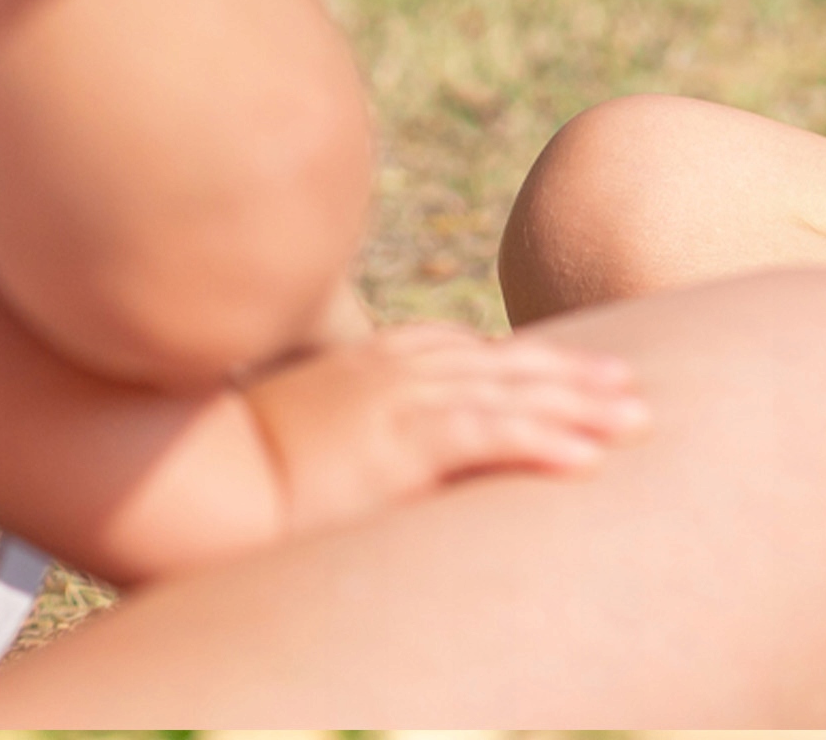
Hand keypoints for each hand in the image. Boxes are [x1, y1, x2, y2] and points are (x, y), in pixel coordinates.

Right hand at [242, 322, 649, 539]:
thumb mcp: (306, 425)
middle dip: (579, 378)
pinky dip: (543, 442)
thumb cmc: (234, 459)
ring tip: (636, 419)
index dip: (539, 364)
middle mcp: (403, 370)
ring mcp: (403, 400)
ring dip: (582, 407)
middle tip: (636, 389)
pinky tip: (587, 458)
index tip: (586, 372)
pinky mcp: (398, 442)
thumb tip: (370, 454)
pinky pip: (488, 437)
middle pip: (511, 367)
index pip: (479, 355)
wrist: (188, 470)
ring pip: (516, 396)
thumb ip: (349, 425)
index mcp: (383, 361)